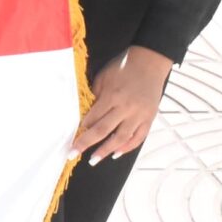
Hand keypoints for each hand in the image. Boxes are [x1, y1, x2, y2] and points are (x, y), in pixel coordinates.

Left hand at [75, 46, 172, 163]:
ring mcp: (139, 114)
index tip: (71, 137)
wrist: (150, 61)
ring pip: (121, 138)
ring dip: (106, 150)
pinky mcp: (149, 118)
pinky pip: (139, 137)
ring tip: (94, 160)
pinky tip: (116, 153)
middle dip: (86, 144)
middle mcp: (126, 107)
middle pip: (103, 130)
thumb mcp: (104, 76)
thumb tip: (87, 115)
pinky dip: (127, 147)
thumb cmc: (123, 67)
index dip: (81, 129)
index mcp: (112, 96)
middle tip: (73, 154)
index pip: (93, 118)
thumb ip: (96, 96)